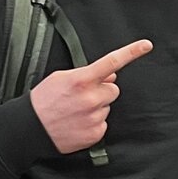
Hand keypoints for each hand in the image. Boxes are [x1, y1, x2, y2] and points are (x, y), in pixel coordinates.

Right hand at [29, 40, 152, 153]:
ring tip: (75, 111)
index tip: (146, 45)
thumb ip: (87, 73)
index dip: (131, 52)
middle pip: (113, 89)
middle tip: (82, 96)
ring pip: (107, 106)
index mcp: (81, 80)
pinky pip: (104, 123)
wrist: (31, 129)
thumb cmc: (44, 101)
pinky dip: (94, 122)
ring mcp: (94, 117)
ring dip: (96, 107)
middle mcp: (91, 98)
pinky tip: (77, 122)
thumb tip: (110, 75)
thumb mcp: (61, 78)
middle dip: (102, 91)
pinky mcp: (96, 133)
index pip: (111, 62)